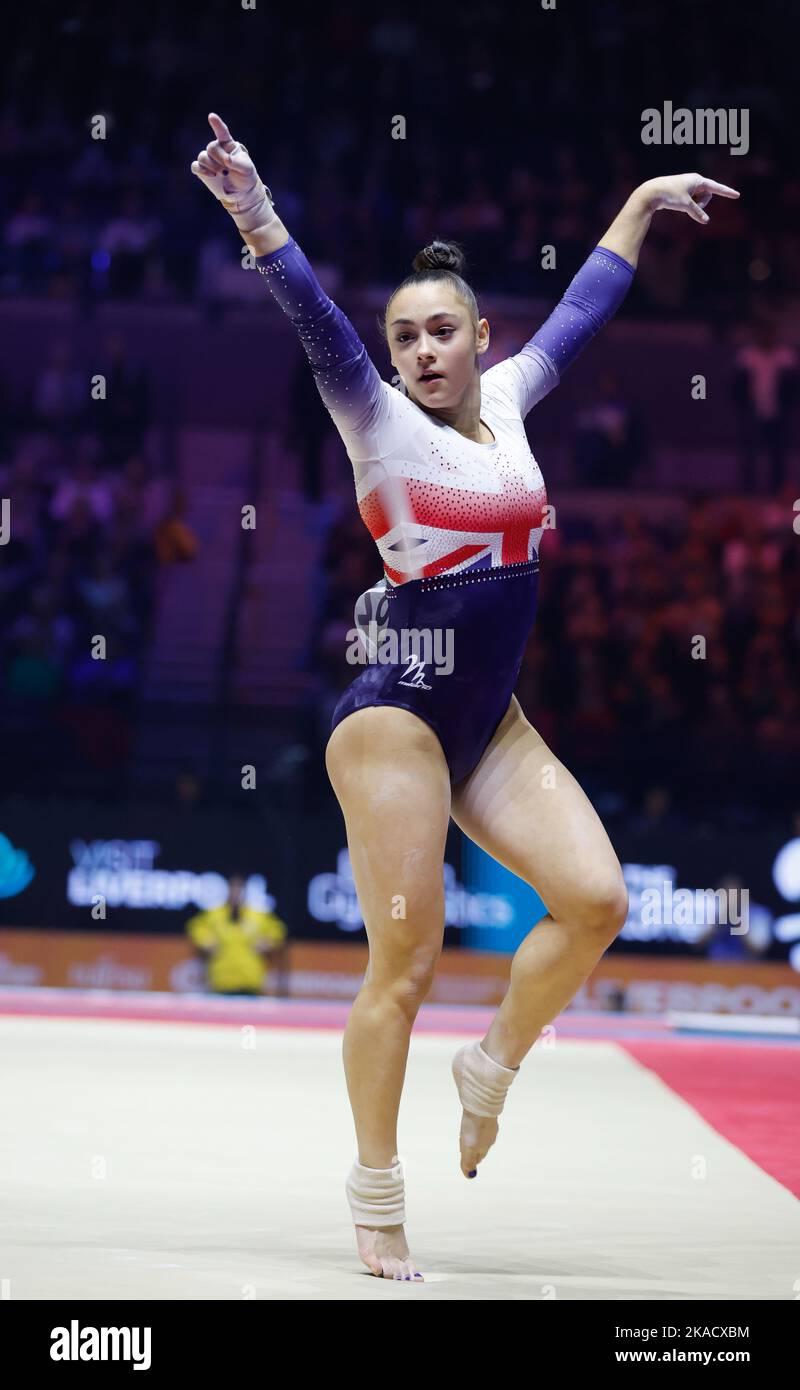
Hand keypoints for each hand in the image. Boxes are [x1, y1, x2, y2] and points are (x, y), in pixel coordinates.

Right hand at [190, 112, 275, 234]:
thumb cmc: (246, 177)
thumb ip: (237, 162)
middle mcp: (217, 150)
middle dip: (218, 158)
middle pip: (211, 147)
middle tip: (227, 169)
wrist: (242, 192)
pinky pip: (195, 166)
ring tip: (221, 173)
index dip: (217, 124)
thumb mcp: (246, 169)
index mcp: (228, 144)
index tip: (211, 117)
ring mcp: (209, 160)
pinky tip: (211, 174)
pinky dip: (201, 170)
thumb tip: (225, 160)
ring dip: (211, 165)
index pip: (222, 132)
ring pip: (202, 156)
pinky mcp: (203, 171)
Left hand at [638, 173, 739, 223]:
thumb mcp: (686, 205)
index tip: (737, 195)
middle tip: (690, 206)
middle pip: (707, 196)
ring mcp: (688, 187)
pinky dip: (688, 207)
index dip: (727, 192)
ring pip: (698, 200)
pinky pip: (691, 202)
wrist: (651, 192)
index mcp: (698, 180)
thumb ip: (697, 212)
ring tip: (682, 205)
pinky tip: (678, 205)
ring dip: (694, 206)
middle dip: (702, 204)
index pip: (716, 187)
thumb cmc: (670, 195)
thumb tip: (706, 221)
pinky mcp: (682, 192)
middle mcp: (694, 181)